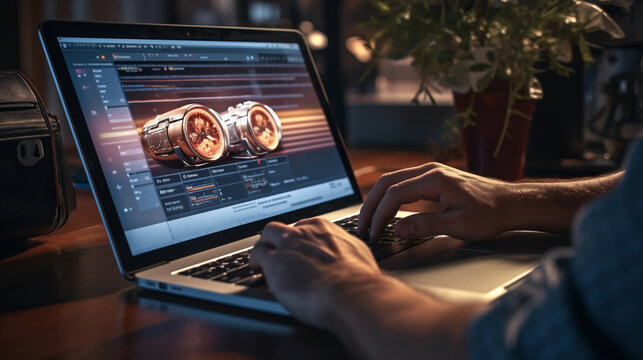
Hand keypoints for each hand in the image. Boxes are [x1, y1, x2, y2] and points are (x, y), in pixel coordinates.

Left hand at [250, 218, 380, 327]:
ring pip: (266, 235)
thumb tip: (349, 255)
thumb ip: (346, 250)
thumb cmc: (359, 279)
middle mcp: (303, 232)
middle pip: (282, 228)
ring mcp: (287, 245)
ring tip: (262, 259)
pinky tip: (256, 269)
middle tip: (277, 252)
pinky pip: (256, 254)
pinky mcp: (273, 261)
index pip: (303, 227)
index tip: (298, 249)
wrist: (350, 292)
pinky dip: (254, 261)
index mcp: (323, 228)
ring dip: (265, 247)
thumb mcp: (358, 254)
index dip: (298, 240)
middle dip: (278, 239)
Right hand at [358, 162, 513, 241]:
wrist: (510, 203)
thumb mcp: (458, 226)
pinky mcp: (433, 177)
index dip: (379, 215)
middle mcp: (429, 170)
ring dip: (377, 200)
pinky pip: (402, 182)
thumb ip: (425, 226)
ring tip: (368, 220)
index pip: (394, 194)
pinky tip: (385, 210)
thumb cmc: (490, 214)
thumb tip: (397, 228)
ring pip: (392, 180)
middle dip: (370, 206)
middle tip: (361, 227)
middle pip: (386, 183)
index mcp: (434, 179)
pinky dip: (388, 196)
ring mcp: (431, 171)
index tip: (373, 232)